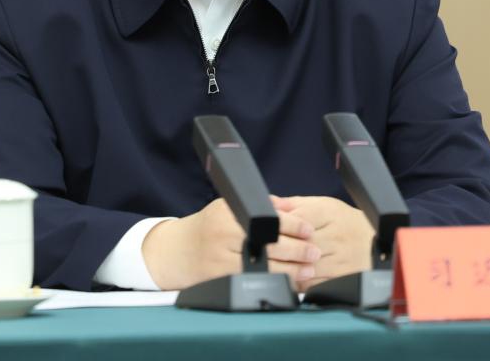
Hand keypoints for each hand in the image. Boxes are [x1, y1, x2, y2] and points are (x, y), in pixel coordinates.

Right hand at [141, 197, 319, 289]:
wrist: (175, 252)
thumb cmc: (207, 227)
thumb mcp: (226, 208)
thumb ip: (257, 205)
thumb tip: (289, 206)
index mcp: (229, 215)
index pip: (269, 219)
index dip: (293, 225)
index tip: (309, 230)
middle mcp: (224, 237)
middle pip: (270, 245)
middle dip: (298, 250)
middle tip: (315, 252)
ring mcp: (222, 261)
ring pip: (265, 267)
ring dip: (291, 271)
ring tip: (307, 270)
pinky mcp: (221, 281)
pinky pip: (254, 283)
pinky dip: (274, 283)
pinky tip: (288, 283)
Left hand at [272, 196, 373, 291]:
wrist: (377, 243)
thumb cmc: (344, 222)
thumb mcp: (323, 206)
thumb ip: (295, 205)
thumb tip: (269, 203)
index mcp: (330, 212)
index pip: (298, 219)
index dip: (279, 226)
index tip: (266, 231)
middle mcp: (337, 235)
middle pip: (302, 243)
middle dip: (282, 249)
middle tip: (264, 252)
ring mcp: (342, 258)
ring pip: (308, 266)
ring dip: (289, 268)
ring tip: (275, 267)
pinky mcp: (344, 277)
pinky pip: (317, 284)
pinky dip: (301, 283)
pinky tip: (292, 279)